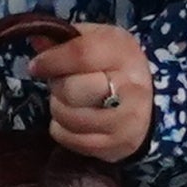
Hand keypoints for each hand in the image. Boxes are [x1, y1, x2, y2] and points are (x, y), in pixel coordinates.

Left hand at [27, 22, 153, 163]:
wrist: (150, 102)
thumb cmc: (116, 65)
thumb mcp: (98, 41)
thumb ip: (67, 39)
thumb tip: (37, 41)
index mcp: (124, 53)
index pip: (81, 55)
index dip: (52, 60)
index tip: (36, 66)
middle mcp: (131, 88)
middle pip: (72, 90)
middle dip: (57, 86)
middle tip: (60, 83)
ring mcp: (127, 122)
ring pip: (69, 118)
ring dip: (58, 108)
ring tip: (68, 101)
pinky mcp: (118, 147)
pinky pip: (72, 141)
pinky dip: (63, 130)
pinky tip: (72, 119)